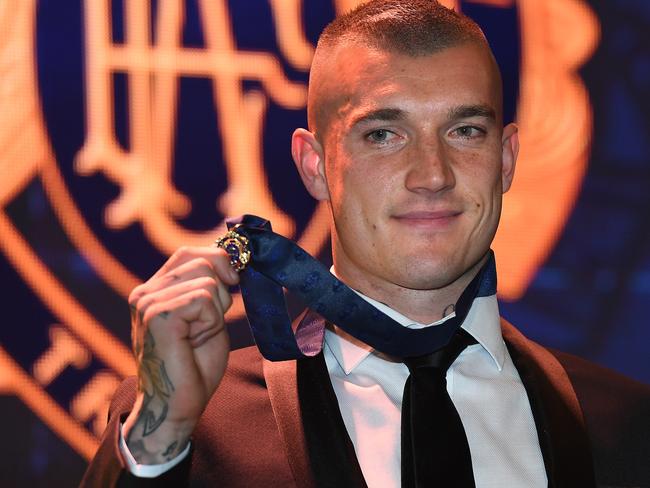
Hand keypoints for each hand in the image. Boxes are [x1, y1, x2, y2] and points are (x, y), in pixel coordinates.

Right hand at [122, 246, 238, 463]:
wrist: (177, 406)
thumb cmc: (195, 365)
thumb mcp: (207, 316)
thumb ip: (210, 286)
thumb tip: (231, 257)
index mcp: (153, 290)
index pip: (189, 254)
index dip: (219, 260)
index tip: (234, 282)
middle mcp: (144, 293)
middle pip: (201, 261)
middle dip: (220, 293)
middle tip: (207, 326)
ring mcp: (147, 303)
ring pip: (207, 281)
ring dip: (215, 312)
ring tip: (197, 337)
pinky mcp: (157, 315)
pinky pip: (204, 299)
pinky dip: (211, 322)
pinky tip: (194, 342)